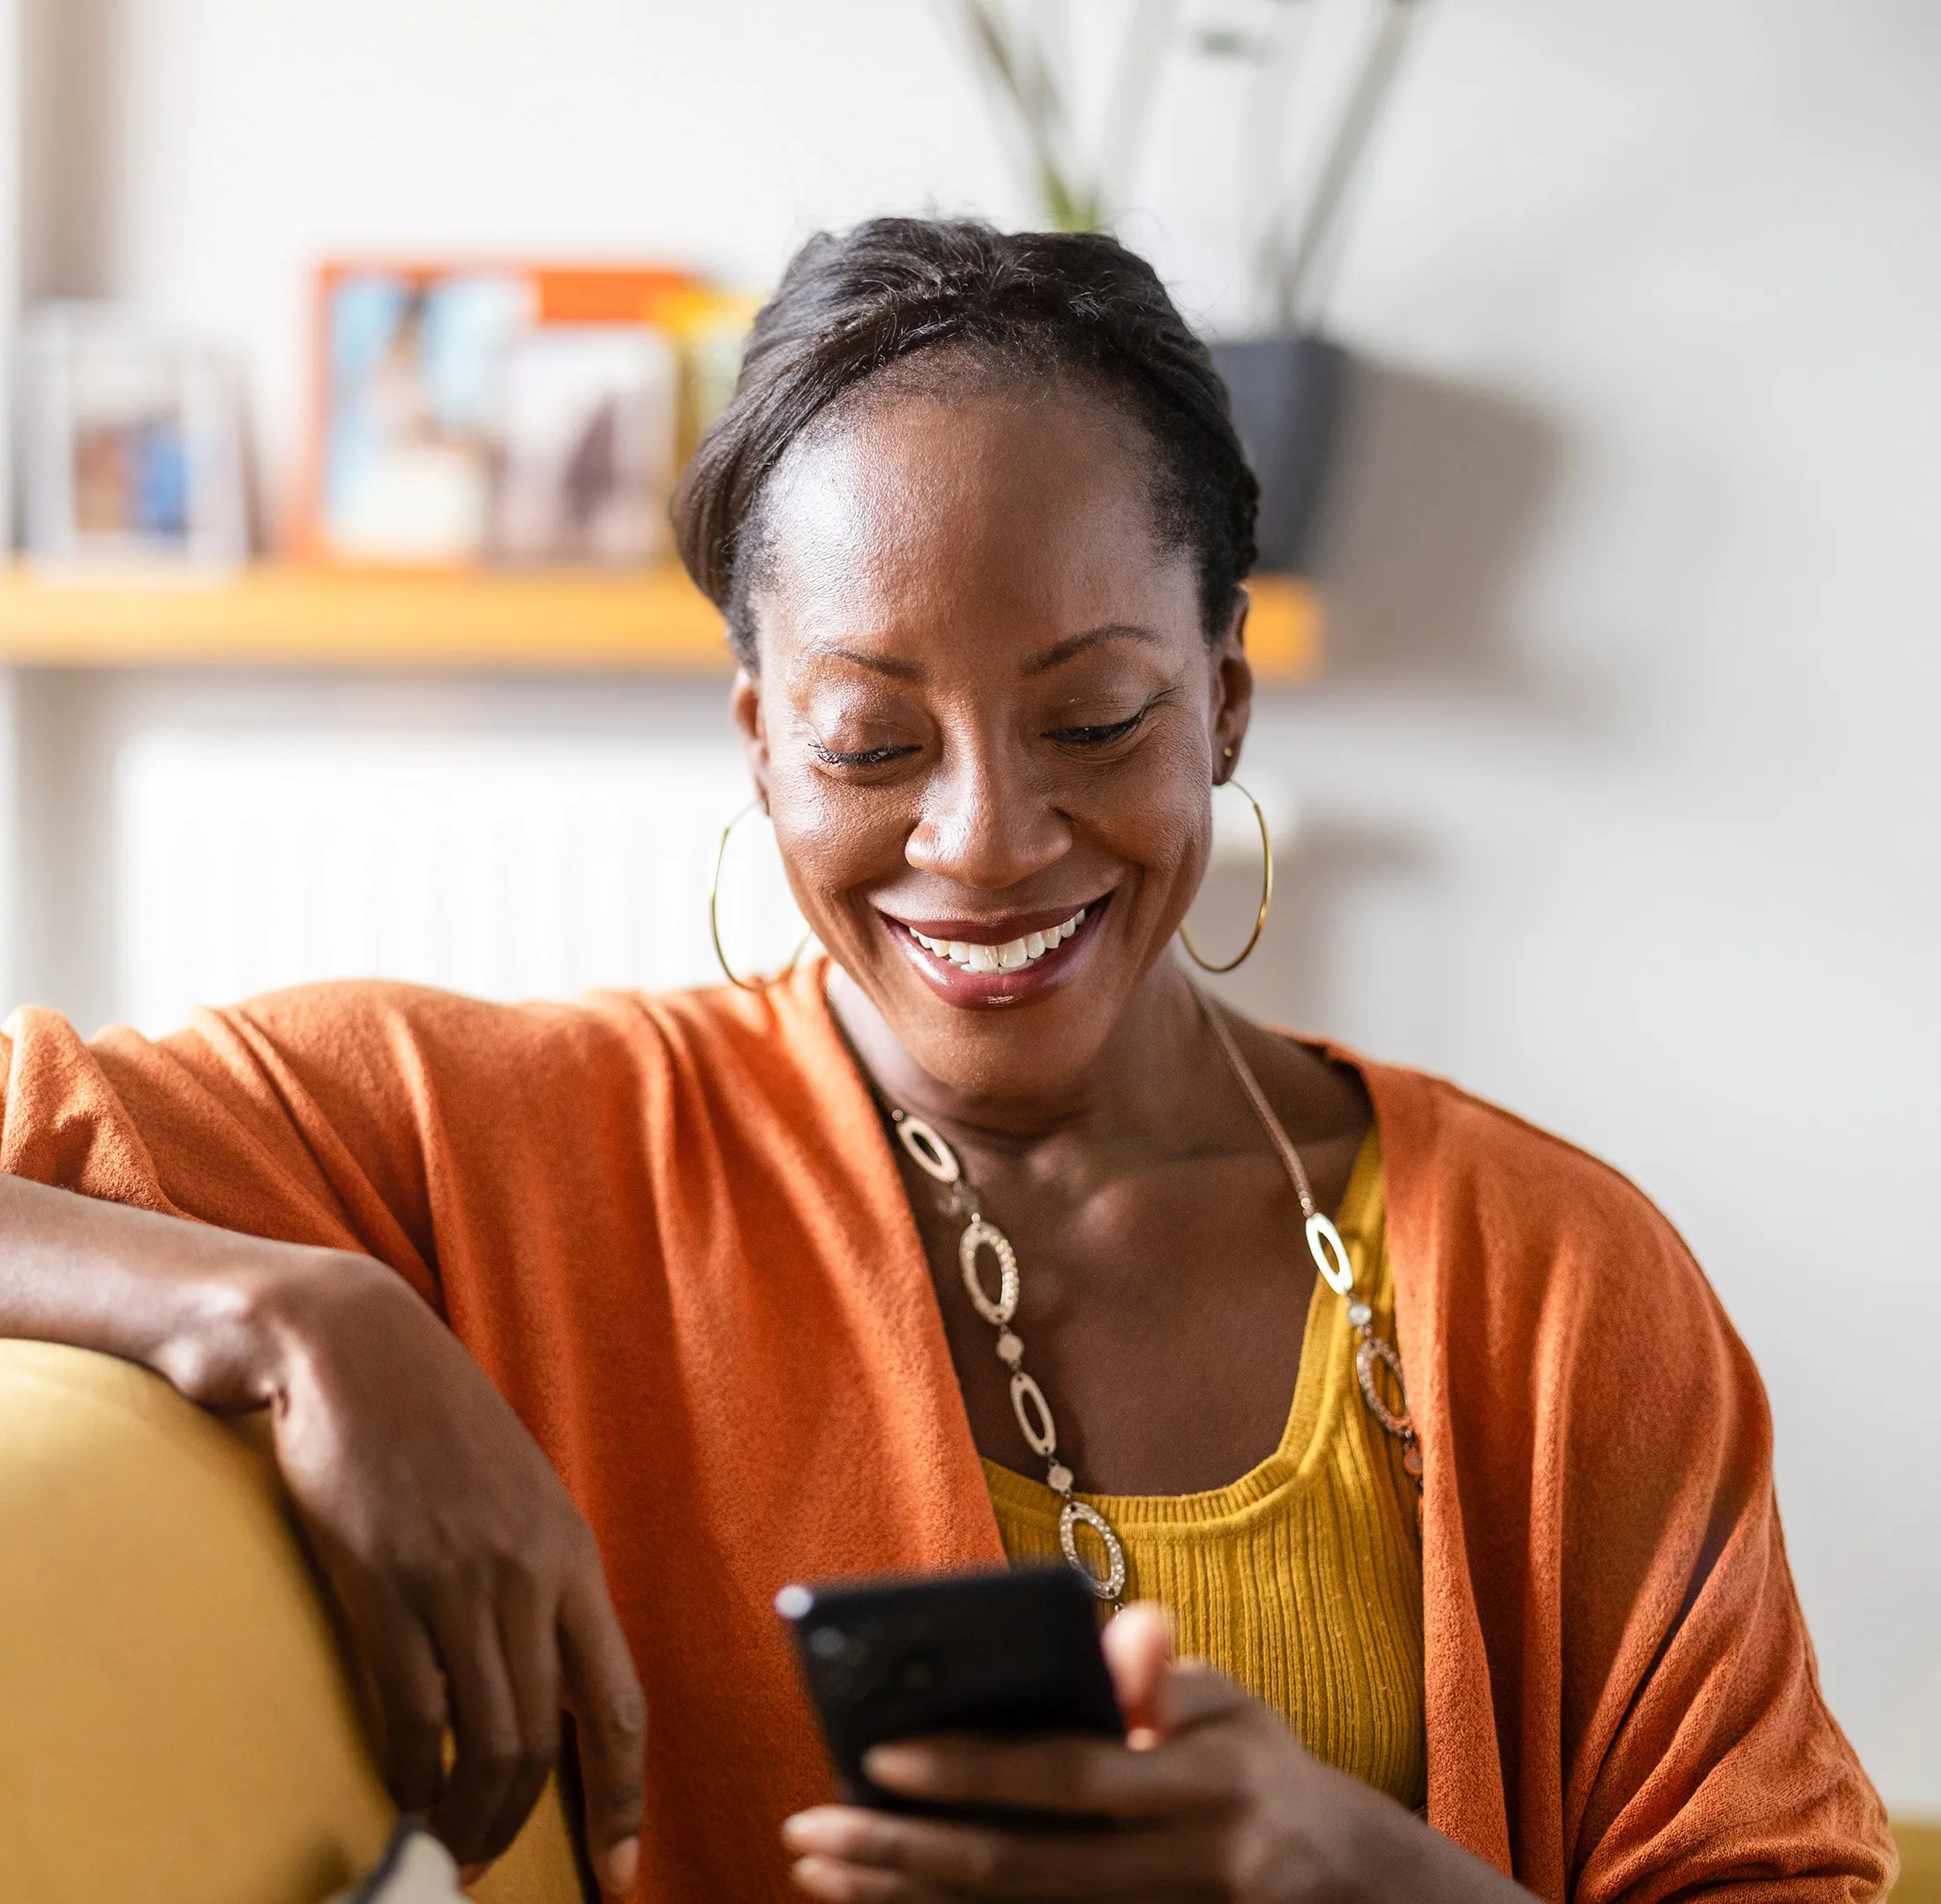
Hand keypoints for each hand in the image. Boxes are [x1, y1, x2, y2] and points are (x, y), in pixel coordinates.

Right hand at [246, 1256, 646, 1893]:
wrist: (358, 1353)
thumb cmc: (440, 1424)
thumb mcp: (521, 1494)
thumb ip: (541, 1578)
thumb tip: (551, 1670)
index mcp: (571, 1554)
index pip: (619, 1701)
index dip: (627, 1796)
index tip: (623, 1870)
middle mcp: (527, 1575)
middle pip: (546, 1737)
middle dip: (523, 1819)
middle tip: (489, 1862)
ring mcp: (456, 1581)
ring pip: (483, 1737)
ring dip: (467, 1813)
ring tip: (448, 1846)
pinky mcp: (383, 1583)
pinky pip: (409, 1709)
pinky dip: (410, 1771)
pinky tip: (402, 1794)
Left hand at [782, 1603, 1523, 1903]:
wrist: (1340, 1889)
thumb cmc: (1261, 1767)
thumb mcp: (1233, 1704)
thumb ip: (1166, 1673)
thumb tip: (1117, 1634)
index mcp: (1204, 1787)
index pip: (1072, 1780)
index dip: (976, 1770)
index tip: (881, 1754)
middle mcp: (1176, 1868)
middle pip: (1021, 1871)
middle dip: (905, 1854)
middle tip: (811, 1831)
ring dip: (903, 1899)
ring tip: (819, 1870)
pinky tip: (882, 1901)